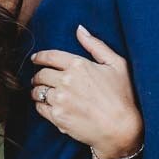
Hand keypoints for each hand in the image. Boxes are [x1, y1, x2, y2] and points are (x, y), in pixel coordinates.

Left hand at [31, 26, 142, 158]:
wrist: (121, 129)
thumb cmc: (123, 96)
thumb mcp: (117, 64)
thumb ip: (96, 45)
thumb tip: (80, 29)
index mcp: (79, 65)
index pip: (50, 56)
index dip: (39, 57)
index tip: (35, 59)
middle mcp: (66, 80)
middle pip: (41, 74)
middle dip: (38, 75)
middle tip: (39, 78)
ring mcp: (60, 99)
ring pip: (37, 91)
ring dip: (37, 90)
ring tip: (41, 92)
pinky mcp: (57, 117)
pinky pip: (39, 107)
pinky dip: (40, 105)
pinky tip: (46, 105)